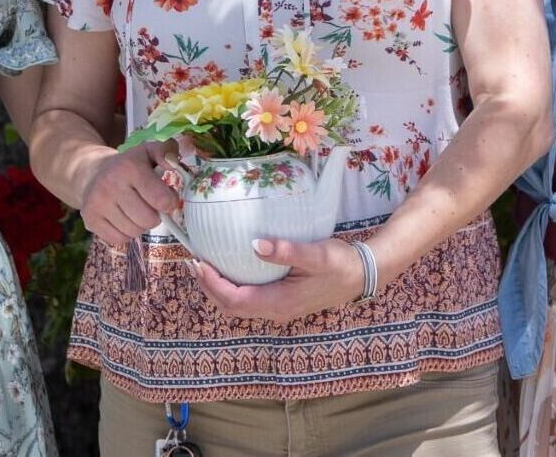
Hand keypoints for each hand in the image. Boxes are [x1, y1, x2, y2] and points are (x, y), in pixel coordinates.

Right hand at [78, 141, 180, 248]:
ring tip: (135, 211)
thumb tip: (172, 164)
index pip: (161, 200)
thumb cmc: (128, 165)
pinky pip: (119, 239)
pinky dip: (125, 233)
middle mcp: (111, 185)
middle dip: (155, 215)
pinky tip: (122, 219)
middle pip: (149, 220)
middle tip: (149, 205)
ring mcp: (98, 203)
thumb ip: (167, 151)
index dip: (170, 202)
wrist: (92, 172)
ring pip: (134, 232)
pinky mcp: (90, 219)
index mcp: (129, 167)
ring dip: (140, 225)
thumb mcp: (148, 152)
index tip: (166, 197)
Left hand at [190, 237, 367, 321]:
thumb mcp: (316, 254)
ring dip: (218, 289)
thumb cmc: (340, 263)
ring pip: (239, 306)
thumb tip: (256, 244)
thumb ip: (286, 251)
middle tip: (193, 262)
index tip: (198, 263)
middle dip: (208, 287)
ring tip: (204, 266)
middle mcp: (276, 311)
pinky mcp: (282, 302)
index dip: (212, 284)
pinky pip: (249, 301)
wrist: (363, 276)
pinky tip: (230, 270)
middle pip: (231, 307)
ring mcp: (279, 309)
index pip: (235, 300)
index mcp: (280, 302)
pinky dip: (232, 288)